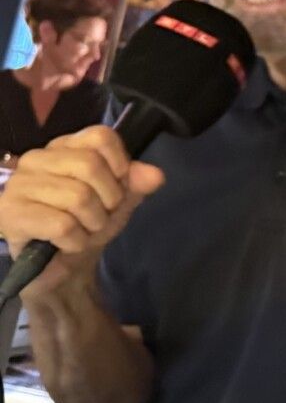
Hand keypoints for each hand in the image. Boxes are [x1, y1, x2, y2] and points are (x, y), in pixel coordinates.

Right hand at [0, 126, 163, 294]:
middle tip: (99, 217)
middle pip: (90, 166)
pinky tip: (67, 243)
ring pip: (78, 197)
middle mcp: (36, 159)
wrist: (63, 266)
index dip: (120, 166)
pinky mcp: (10, 214)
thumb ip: (137, 184)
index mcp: (64, 147)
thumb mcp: (120, 201)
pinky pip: (62, 225)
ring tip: (82, 230)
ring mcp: (19, 185)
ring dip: (92, 224)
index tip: (117, 189)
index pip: (101, 136)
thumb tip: (155, 175)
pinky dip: (76, 241)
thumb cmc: (88, 223)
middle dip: (108, 201)